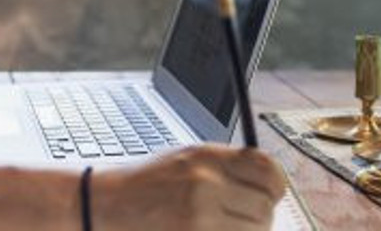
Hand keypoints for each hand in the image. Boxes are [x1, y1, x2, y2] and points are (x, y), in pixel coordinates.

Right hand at [93, 145, 285, 230]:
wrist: (106, 206)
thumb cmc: (145, 186)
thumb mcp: (185, 159)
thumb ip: (225, 167)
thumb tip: (269, 181)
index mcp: (206, 157)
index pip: (267, 169)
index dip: (275, 185)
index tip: (271, 194)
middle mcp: (206, 184)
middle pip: (265, 207)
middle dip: (259, 216)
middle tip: (241, 218)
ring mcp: (199, 217)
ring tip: (224, 227)